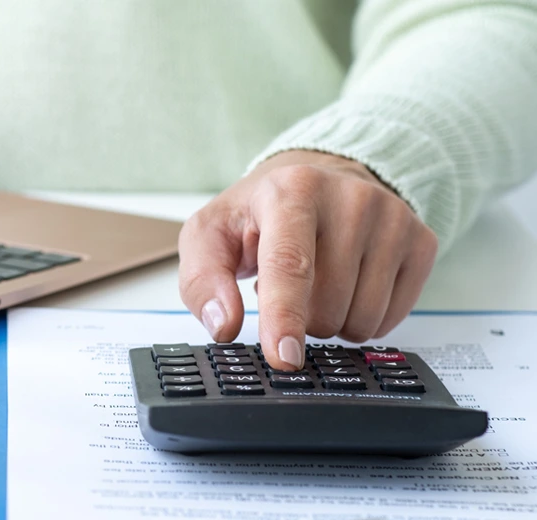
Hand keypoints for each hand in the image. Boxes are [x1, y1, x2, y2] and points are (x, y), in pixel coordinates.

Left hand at [178, 150, 437, 370]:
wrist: (318, 178)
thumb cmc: (258, 215)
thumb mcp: (210, 236)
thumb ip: (203, 281)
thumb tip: (224, 326)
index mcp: (293, 190)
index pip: (291, 264)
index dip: (286, 317)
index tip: (284, 358)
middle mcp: (351, 198)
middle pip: (327, 305)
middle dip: (301, 318)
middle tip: (289, 288)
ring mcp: (393, 218)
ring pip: (362, 318)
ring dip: (332, 320)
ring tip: (318, 283)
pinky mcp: (422, 241)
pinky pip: (392, 317)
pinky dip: (364, 317)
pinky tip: (349, 284)